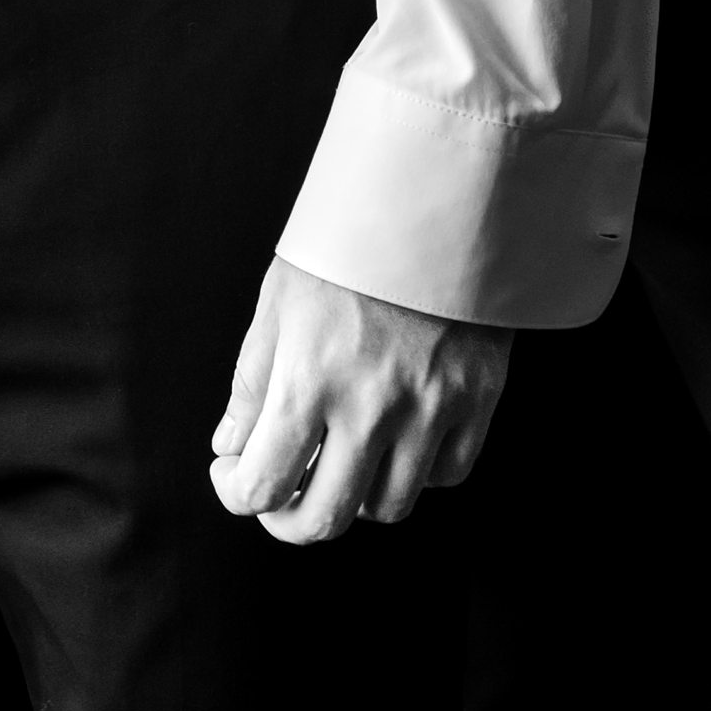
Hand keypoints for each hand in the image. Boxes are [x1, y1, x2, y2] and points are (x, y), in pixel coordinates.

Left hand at [209, 254, 511, 543]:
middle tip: (280, 493)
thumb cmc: (347, 241)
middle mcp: (371, 405)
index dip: (236, 492)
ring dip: (354, 495)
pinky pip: (445, 474)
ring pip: (388, 507)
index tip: (233, 473)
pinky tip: (398, 436)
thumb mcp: (279, 298)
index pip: (262, 485)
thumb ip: (252, 382)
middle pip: (324, 519)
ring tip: (341, 455)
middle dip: (288, 519)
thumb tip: (232, 449)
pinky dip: (417, 471)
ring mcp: (431, 407)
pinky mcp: (478, 398)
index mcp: (309, 377)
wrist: (436, 191)